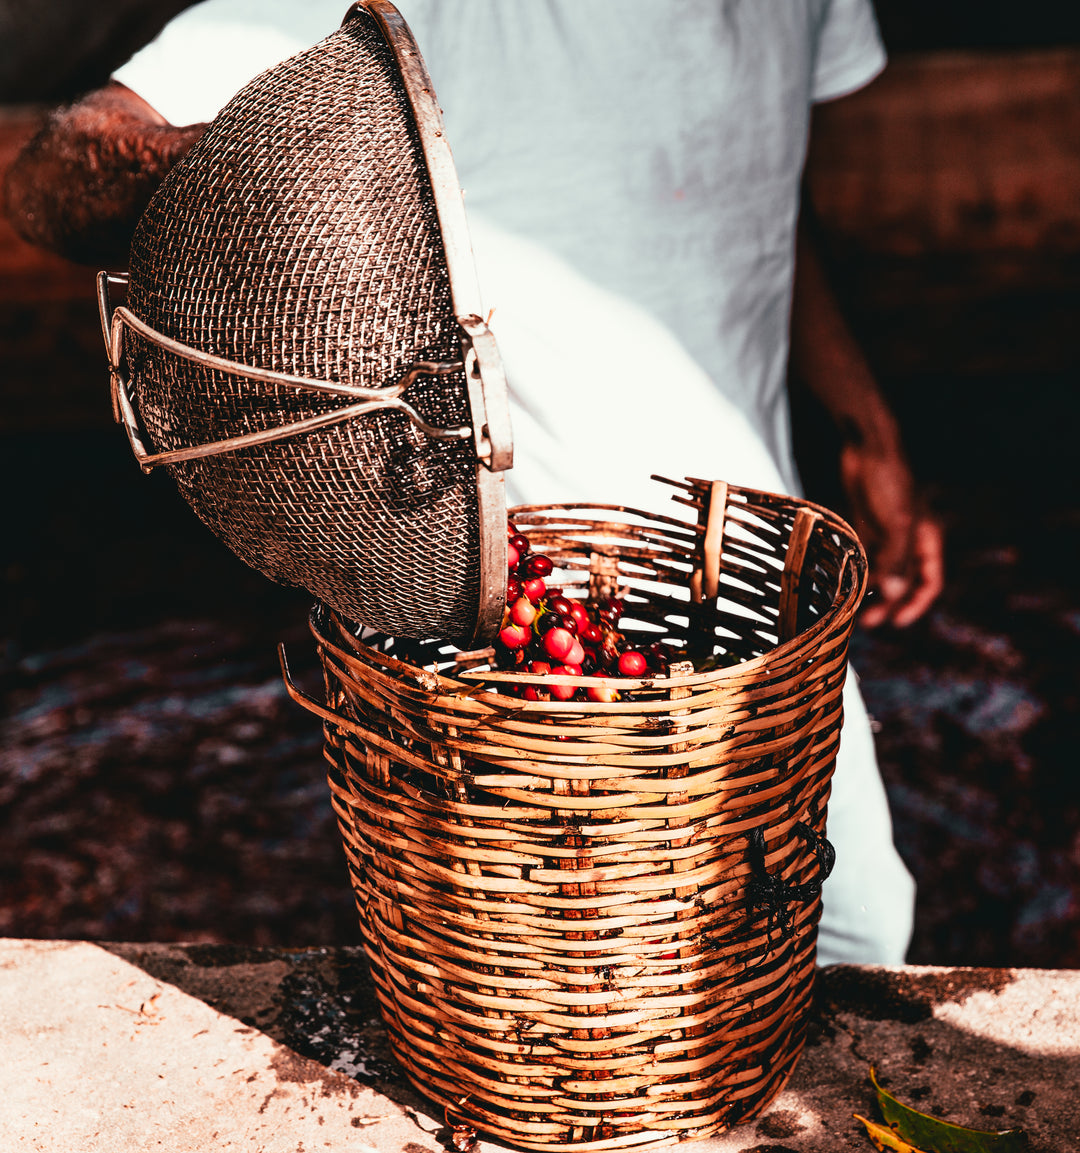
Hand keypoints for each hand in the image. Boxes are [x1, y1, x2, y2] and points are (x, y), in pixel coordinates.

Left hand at [839, 437, 943, 627]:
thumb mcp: (896, 524)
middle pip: (902, 581)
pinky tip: (840, 586)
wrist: (865, 450)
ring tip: (851, 609)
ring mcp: (883, 535)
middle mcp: (907, 541)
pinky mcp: (861, 529)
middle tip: (868, 622)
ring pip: (878, 572)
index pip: (929, 581)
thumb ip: (896, 560)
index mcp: (926, 540)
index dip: (916, 603)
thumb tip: (894, 596)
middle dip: (888, 603)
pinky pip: (860, 559)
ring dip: (868, 591)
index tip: (897, 622)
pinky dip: (854, 573)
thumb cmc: (889, 483)